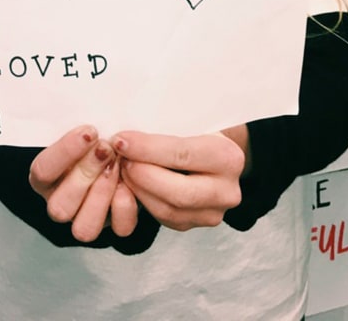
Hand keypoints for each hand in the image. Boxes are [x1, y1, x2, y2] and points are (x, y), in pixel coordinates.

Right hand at [28, 124, 137, 241]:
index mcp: (46, 176)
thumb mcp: (85, 128)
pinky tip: (130, 184)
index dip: (65, 153)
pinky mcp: (114, 225)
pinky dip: (126, 208)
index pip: (42, 171)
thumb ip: (82, 129)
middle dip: (86, 174)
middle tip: (106, 148)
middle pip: (60, 206)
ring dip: (103, 194)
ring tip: (117, 166)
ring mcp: (86, 217)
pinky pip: (119, 230)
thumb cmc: (98, 133)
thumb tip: (86, 114)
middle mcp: (61, 201)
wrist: (123, 146)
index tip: (90, 131)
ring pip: (84, 228)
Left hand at [112, 127, 247, 231]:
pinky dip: (143, 200)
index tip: (121, 140)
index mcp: (228, 158)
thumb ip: (166, 130)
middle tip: (119, 157)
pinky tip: (132, 182)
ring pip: (168, 210)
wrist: (218, 155)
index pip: (182, 155)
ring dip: (138, 189)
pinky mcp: (195, 224)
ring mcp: (213, 213)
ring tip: (123, 167)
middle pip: (177, 192)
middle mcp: (226, 191)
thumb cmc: (200, 132)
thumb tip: (127, 135)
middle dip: (141, 175)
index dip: (147, 149)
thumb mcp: (192, 124)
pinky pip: (164, 218)